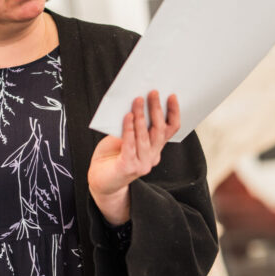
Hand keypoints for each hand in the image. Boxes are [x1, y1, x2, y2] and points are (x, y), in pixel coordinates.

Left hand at [88, 91, 180, 224]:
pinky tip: (127, 116)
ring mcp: (141, 164)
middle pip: (159, 131)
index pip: (170, 130)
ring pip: (145, 136)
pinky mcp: (128, 167)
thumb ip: (133, 126)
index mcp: (155, 149)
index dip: (173, 113)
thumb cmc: (112, 157)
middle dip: (156, 109)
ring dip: (142, 116)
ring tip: (137, 100)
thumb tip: (137, 102)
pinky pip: (130, 145)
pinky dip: (129, 129)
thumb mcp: (125, 138)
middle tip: (152, 93)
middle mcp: (152, 157)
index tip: (171, 96)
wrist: (100, 182)